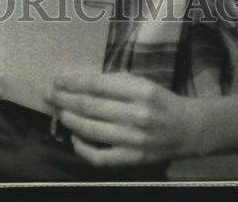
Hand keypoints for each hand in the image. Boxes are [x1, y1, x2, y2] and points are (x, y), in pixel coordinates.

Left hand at [49, 71, 198, 166]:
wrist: (188, 130)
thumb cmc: (160, 101)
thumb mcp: (141, 83)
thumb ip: (114, 82)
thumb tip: (78, 81)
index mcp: (140, 91)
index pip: (97, 84)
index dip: (74, 81)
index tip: (58, 78)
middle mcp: (137, 115)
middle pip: (91, 106)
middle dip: (65, 99)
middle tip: (49, 94)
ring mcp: (134, 140)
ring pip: (91, 130)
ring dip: (70, 120)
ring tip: (59, 112)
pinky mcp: (133, 160)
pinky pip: (100, 157)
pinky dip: (82, 148)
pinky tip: (75, 137)